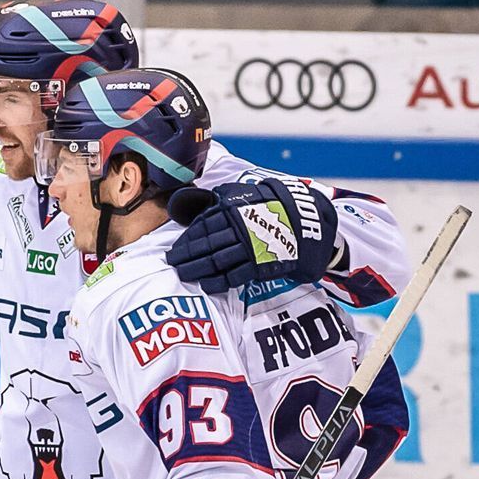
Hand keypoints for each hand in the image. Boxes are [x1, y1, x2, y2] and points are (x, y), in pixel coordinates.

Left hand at [166, 177, 340, 292]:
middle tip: (171, 263)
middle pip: (205, 244)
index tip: (173, 249)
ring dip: (196, 269)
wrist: (306, 221)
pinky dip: (218, 281)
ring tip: (183, 275)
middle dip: (185, 256)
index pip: (201, 227)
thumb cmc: (269, 207)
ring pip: (216, 261)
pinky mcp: (261, 264)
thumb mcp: (242, 194)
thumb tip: (188, 205)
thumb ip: (216, 198)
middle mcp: (238, 228)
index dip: (185, 240)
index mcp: (232, 209)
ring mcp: (250, 247)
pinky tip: (206, 285)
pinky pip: (234, 276)